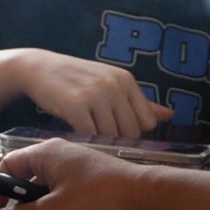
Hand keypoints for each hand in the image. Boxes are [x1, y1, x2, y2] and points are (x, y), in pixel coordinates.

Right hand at [0, 139, 142, 209]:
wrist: (139, 193)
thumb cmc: (96, 196)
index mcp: (46, 152)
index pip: (9, 163)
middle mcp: (58, 153)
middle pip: (25, 175)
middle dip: (17, 199)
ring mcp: (74, 163)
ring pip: (44, 184)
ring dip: (37, 203)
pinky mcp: (87, 175)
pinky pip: (61, 187)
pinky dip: (54, 201)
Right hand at [14, 50, 173, 137]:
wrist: (39, 67)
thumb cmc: (77, 79)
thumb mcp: (110, 84)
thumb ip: (139, 102)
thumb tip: (169, 115)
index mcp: (126, 80)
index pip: (147, 122)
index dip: (134, 132)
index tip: (117, 132)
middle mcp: (114, 85)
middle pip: (131, 132)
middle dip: (118, 140)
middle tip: (100, 137)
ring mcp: (95, 94)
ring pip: (111, 136)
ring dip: (100, 142)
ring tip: (88, 135)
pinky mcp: (75, 105)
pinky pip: (89, 135)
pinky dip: (84, 141)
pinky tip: (76, 134)